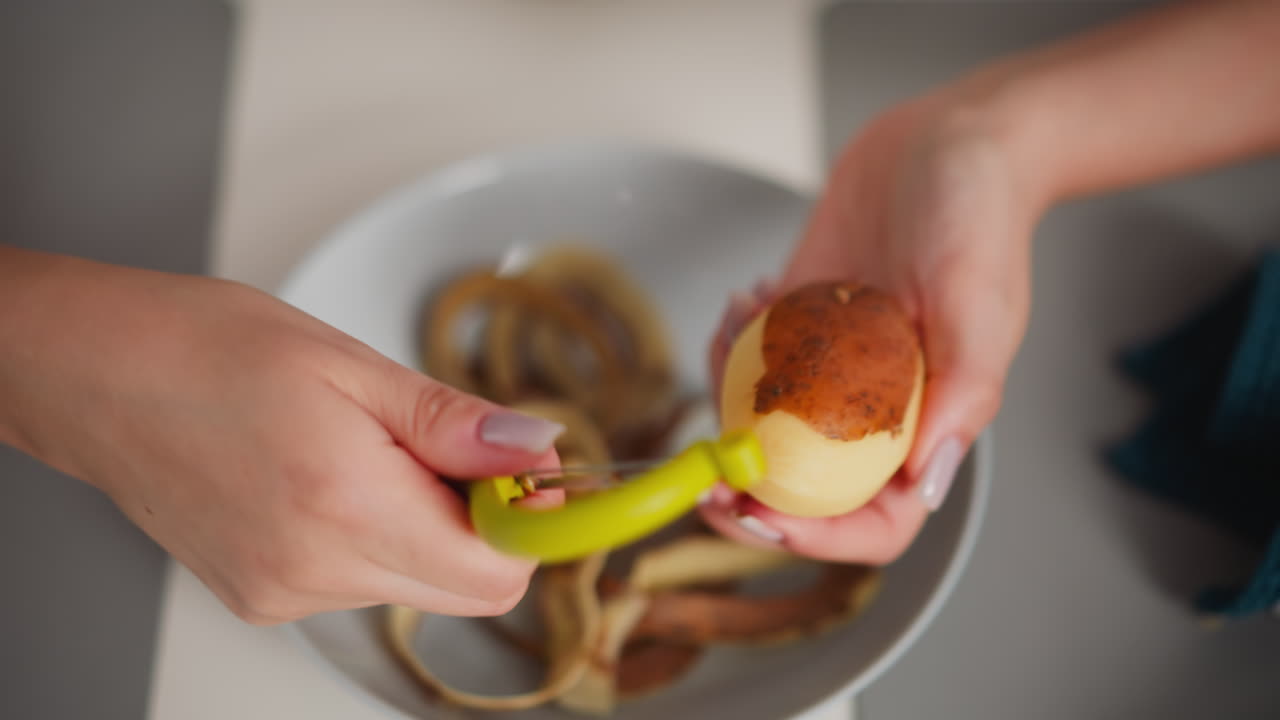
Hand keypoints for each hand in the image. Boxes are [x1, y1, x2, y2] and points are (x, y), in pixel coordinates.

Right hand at [0, 251, 564, 623]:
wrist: (91, 372)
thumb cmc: (204, 346)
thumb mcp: (350, 364)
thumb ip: (454, 425)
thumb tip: (536, 453)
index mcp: (345, 505)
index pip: (495, 573)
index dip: (530, 522)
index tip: (525, 468)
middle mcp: (313, 572)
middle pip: (463, 587)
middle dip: (482, 520)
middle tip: (447, 443)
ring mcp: (282, 594)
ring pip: (413, 581)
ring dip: (423, 521)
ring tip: (366, 446)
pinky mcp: (262, 596)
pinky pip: (358, 580)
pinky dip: (372, 532)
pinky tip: (329, 473)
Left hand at [702, 85, 1044, 563]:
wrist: (947, 140)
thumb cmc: (980, 215)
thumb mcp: (980, 304)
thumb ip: (963, 394)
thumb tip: (926, 482)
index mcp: (928, 421)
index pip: (877, 518)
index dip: (818, 536)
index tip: (762, 517)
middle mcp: (876, 407)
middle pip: (806, 487)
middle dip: (750, 491)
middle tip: (707, 474)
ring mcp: (833, 369)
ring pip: (764, 427)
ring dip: (729, 401)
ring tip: (734, 331)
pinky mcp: (800, 326)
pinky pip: (750, 361)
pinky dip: (732, 343)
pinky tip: (745, 299)